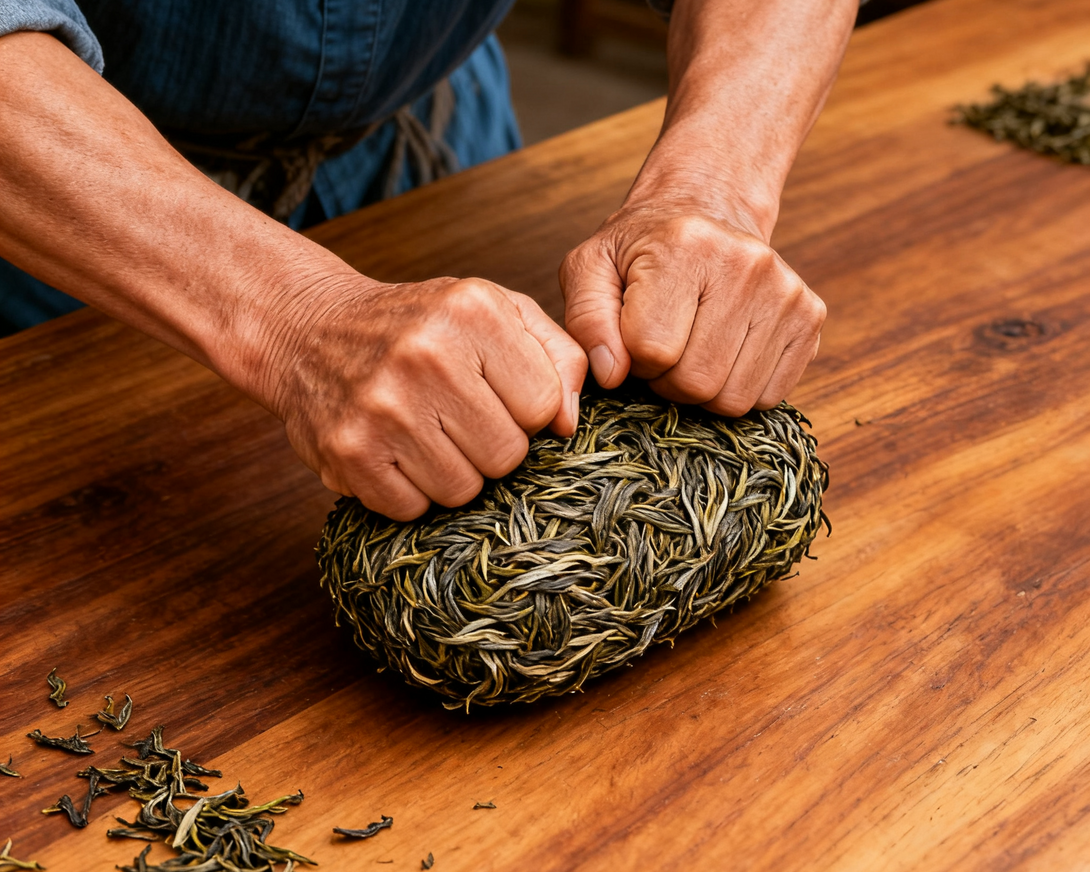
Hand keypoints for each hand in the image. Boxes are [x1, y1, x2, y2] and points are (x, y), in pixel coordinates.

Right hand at [264, 276, 586, 519]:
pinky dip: (408, 490)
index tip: (494, 394)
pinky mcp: (349, 452)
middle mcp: (426, 354)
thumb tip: (568, 424)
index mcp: (472, 312)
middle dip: (490, 445)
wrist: (310, 330)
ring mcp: (383, 406)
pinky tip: (394, 451)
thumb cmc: (419, 325)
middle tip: (457, 417)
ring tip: (424, 431)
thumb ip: (555, 356)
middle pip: (507, 455)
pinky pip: (412, 508)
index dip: (524, 410)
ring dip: (451, 472)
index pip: (543, 406)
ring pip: (463, 489)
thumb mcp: (494, 310)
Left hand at [560, 203, 824, 415]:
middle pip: (696, 381)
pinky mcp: (810, 318)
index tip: (635, 334)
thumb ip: (587, 320)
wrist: (707, 212)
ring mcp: (786, 293)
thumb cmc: (642, 250)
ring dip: (704, 389)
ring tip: (694, 347)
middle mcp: (747, 266)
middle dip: (668, 380)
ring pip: (734, 398)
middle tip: (665, 346)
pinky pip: (769, 397)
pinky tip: (726, 350)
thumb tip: (611, 375)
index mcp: (685, 247)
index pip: (652, 350)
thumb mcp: (590, 269)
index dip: (634, 359)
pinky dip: (740, 388)